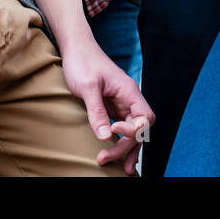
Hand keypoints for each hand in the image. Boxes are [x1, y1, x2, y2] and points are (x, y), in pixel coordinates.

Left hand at [60, 38, 154, 174]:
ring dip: (126, 149)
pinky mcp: (111, 107)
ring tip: (122, 169)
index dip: (133, 130)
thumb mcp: (88, 87)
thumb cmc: (82, 62)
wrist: (75, 49)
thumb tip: (106, 136)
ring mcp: (121, 103)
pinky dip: (120, 141)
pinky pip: (121, 128)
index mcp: (129, 91)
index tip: (113, 130)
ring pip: (132, 131)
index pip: (144, 117)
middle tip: (104, 158)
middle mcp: (129, 98)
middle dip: (126, 146)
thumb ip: (97, 112)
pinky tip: (115, 152)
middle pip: (139, 128)